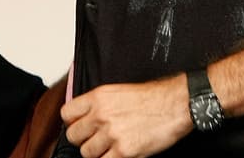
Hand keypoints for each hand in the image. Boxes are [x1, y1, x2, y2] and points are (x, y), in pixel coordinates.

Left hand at [61, 75, 190, 157]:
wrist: (176, 104)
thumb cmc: (154, 97)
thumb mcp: (119, 92)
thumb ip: (99, 104)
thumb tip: (85, 117)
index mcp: (99, 97)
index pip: (67, 114)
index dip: (73, 122)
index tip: (80, 126)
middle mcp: (101, 115)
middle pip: (73, 136)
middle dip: (83, 139)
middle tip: (96, 139)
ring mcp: (112, 134)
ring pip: (87, 153)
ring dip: (97, 153)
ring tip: (110, 147)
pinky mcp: (123, 152)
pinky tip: (119, 154)